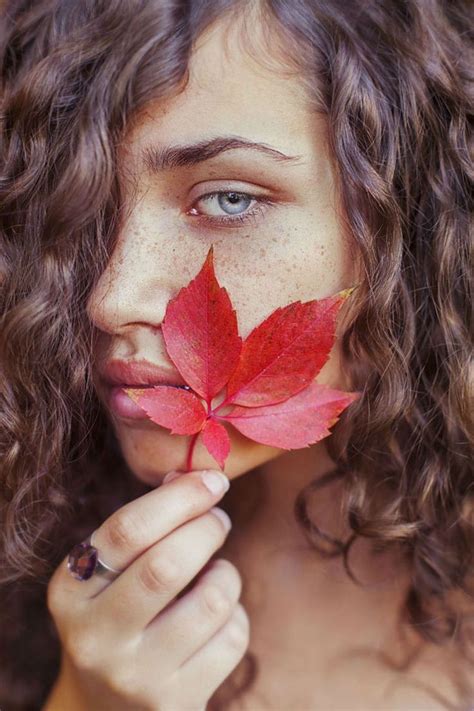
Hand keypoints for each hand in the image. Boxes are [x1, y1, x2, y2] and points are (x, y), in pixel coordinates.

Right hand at [45, 469, 248, 710]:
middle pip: (167, 565)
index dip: (179, 497)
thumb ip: (146, 523)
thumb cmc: (118, 612)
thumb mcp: (111, 571)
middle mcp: (95, 637)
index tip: (212, 480)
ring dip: (226, 574)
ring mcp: (135, 676)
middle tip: (219, 519)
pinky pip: (232, 639)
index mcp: (71, 591)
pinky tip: (216, 618)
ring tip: (215, 574)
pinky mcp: (175, 702)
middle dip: (207, 529)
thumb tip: (197, 477)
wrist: (106, 705)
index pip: (127, 530)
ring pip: (211, 602)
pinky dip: (235, 615)